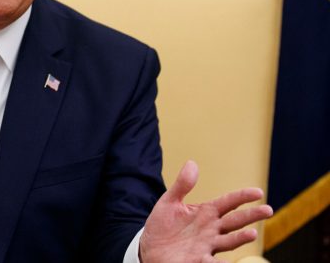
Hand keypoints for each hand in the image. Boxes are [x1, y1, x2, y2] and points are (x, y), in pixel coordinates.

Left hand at [140, 160, 272, 262]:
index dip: (243, 197)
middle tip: (267, 210)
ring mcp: (207, 246)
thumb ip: (182, 185)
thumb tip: (192, 163)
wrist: (149, 247)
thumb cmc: (163, 225)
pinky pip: (211, 262)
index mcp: (207, 213)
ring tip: (252, 234)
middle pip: (235, 221)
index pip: (229, 202)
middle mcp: (211, 230)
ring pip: (228, 242)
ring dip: (240, 238)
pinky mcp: (197, 261)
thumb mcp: (169, 202)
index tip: (258, 192)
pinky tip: (225, 261)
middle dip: (251, 216)